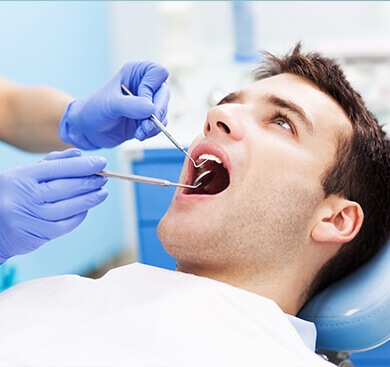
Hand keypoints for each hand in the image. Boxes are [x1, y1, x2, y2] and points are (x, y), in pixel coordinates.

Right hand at [0, 148, 107, 263]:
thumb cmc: (13, 195)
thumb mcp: (25, 174)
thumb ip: (52, 162)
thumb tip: (78, 154)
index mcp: (21, 177)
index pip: (58, 168)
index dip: (82, 165)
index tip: (101, 163)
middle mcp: (26, 197)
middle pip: (66, 187)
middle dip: (90, 181)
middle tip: (104, 177)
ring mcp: (32, 217)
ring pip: (70, 207)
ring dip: (90, 199)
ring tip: (102, 192)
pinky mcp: (38, 235)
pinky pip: (67, 224)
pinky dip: (80, 215)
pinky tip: (87, 208)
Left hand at [59, 61, 169, 148]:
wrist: (88, 129)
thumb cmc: (95, 109)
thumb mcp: (110, 104)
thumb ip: (130, 105)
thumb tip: (151, 109)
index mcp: (136, 73)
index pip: (158, 72)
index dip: (152, 88)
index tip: (140, 101)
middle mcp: (145, 85)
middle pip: (164, 94)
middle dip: (157, 112)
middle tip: (146, 126)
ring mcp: (148, 103)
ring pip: (164, 111)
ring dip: (154, 125)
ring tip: (139, 133)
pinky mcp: (148, 119)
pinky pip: (160, 125)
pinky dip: (152, 132)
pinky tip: (138, 135)